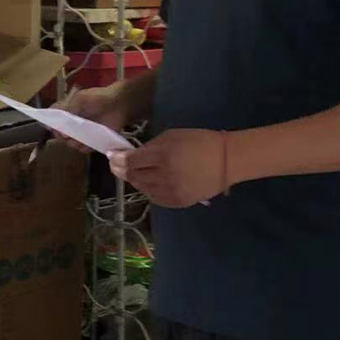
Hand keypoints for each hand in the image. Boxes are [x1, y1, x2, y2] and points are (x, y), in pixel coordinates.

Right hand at [55, 84, 132, 144]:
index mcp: (66, 113)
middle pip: (60, 135)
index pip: (52, 121)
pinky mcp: (93, 141)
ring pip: (71, 143)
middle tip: (68, 135)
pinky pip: (84, 148)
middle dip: (62, 137)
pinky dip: (85, 148)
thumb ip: (66, 111)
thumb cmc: (98, 99)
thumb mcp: (79, 100)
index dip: (51, 126)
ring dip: (73, 143)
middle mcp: (72, 124)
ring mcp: (82, 133)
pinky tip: (88, 144)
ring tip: (80, 140)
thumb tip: (57, 129)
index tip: (54, 129)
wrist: (119, 104)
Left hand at [112, 129, 227, 207]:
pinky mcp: (178, 202)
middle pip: (134, 176)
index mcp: (163, 156)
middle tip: (118, 165)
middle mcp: (164, 176)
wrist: (228, 160)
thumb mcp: (171, 137)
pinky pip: (155, 198)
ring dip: (135, 180)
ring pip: (142, 189)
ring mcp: (171, 192)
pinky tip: (149, 183)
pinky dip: (148, 190)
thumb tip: (126, 155)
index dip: (118, 159)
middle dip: (122, 170)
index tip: (111, 156)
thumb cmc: (199, 142)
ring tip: (135, 172)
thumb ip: (148, 147)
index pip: (131, 162)